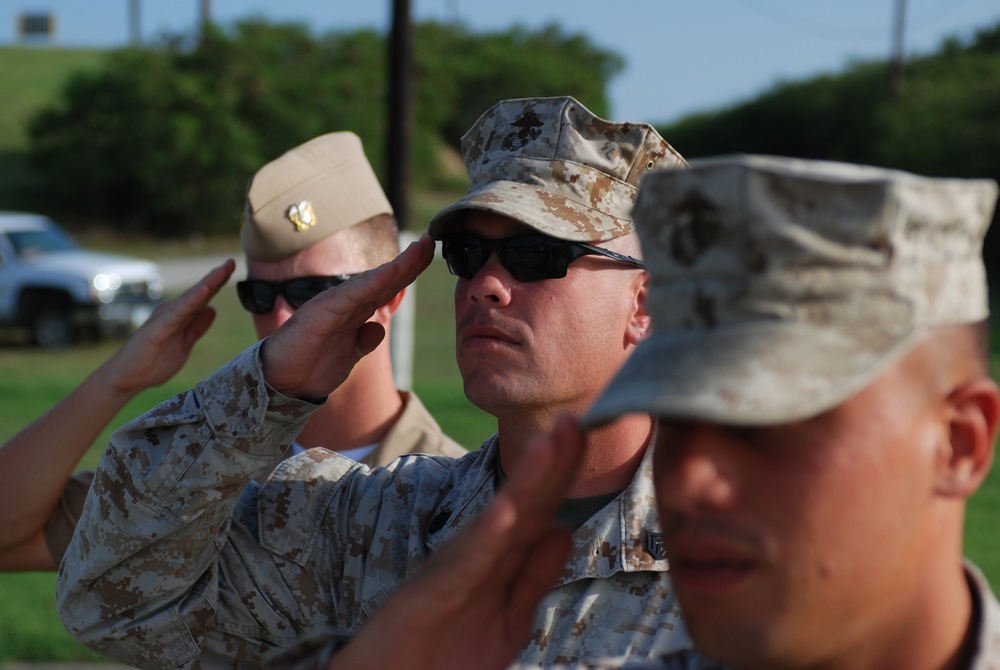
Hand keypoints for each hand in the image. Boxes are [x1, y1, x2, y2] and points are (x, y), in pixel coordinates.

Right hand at [99, 259, 235, 396]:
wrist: (126, 379)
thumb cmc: (152, 363)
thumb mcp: (184, 345)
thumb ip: (197, 328)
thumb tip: (211, 309)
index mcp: (180, 317)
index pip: (202, 297)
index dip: (218, 283)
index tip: (232, 267)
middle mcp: (172, 313)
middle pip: (198, 292)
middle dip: (216, 277)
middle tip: (232, 261)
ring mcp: (164, 319)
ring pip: (190, 299)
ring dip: (207, 284)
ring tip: (222, 270)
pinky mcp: (157, 329)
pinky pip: (177, 314)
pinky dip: (191, 302)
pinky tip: (203, 292)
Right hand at [261, 235, 434, 399]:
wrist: (282, 382)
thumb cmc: (311, 366)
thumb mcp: (349, 355)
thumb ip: (363, 341)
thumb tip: (378, 328)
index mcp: (355, 311)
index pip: (388, 286)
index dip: (409, 270)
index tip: (429, 253)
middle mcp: (347, 302)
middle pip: (385, 277)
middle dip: (410, 260)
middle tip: (430, 241)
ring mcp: (335, 304)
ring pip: (373, 280)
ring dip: (399, 265)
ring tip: (420, 248)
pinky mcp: (322, 312)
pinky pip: (351, 295)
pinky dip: (372, 283)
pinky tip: (391, 272)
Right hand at [329, 416, 585, 669]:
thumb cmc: (440, 656)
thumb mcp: (505, 618)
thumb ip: (533, 576)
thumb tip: (563, 529)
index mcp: (495, 561)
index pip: (538, 510)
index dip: (564, 472)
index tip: (588, 432)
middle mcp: (475, 557)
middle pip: (523, 504)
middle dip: (551, 462)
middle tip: (576, 418)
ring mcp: (452, 573)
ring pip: (498, 522)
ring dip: (526, 481)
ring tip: (551, 443)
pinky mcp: (429, 596)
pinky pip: (464, 565)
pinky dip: (486, 537)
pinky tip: (507, 511)